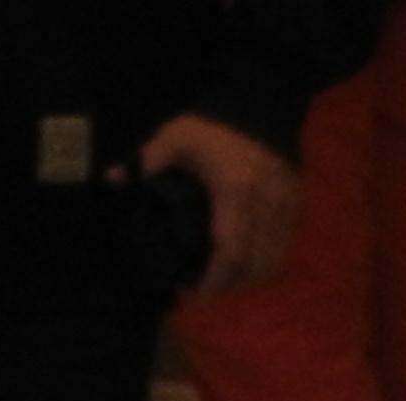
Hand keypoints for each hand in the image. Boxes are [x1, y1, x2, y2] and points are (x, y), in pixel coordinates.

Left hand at [142, 114, 299, 298]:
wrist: (261, 100)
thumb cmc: (215, 124)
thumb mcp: (176, 136)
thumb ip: (146, 160)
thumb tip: (111, 178)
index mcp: (235, 192)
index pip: (230, 252)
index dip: (213, 281)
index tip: (193, 294)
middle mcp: (266, 203)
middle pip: (253, 265)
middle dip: (228, 286)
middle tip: (203, 292)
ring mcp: (285, 204)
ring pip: (272, 260)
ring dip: (247, 278)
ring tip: (223, 281)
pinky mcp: (295, 202)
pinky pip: (283, 245)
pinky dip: (264, 261)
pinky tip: (244, 263)